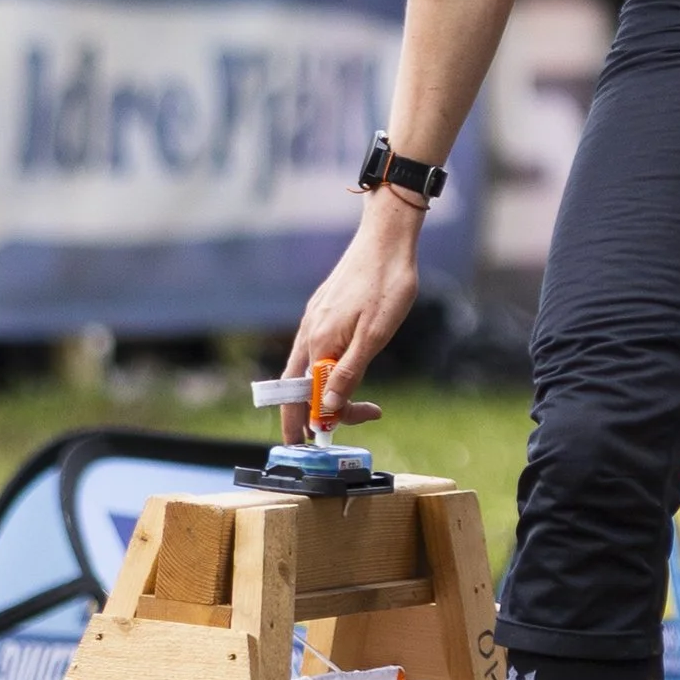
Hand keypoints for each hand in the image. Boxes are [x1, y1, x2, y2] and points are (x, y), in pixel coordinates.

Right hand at [283, 194, 421, 423]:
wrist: (386, 238)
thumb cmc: (387, 284)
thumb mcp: (375, 336)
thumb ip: (348, 373)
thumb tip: (325, 409)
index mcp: (320, 342)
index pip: (312, 396)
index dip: (330, 416)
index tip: (366, 417)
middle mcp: (309, 332)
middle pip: (293, 385)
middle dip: (297, 415)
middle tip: (304, 441)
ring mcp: (314, 319)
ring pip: (302, 366)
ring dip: (309, 393)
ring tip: (326, 410)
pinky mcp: (323, 309)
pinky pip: (312, 348)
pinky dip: (318, 369)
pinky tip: (335, 369)